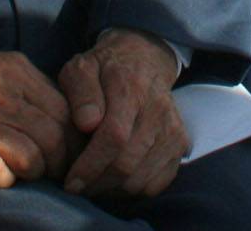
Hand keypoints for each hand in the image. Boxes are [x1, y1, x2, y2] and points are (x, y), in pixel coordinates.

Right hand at [0, 37, 71, 187]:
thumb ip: (32, 88)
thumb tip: (71, 119)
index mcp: (16, 70)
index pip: (66, 112)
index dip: (75, 139)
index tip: (74, 153)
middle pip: (54, 137)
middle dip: (61, 162)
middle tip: (57, 172)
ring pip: (32, 159)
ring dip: (34, 172)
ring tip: (25, 171)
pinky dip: (6, 180)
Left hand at [58, 28, 187, 199]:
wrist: (144, 60)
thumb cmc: (105, 69)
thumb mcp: (82, 68)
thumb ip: (81, 92)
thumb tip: (87, 123)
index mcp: (130, 87)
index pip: (114, 136)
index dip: (91, 165)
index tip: (71, 180)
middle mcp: (157, 109)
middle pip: (128, 163)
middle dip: (97, 183)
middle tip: (77, 186)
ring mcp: (172, 128)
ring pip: (141, 179)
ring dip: (113, 190)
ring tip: (93, 183)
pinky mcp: (180, 144)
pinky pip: (156, 184)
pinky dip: (133, 190)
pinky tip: (115, 180)